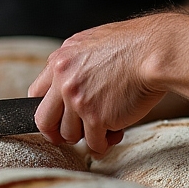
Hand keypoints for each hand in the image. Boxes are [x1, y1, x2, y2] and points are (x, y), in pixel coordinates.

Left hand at [28, 15, 173, 155]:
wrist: (153, 51)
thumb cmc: (131, 45)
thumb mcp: (91, 44)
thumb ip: (75, 64)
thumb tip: (69, 85)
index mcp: (60, 60)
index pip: (34, 93)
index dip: (45, 109)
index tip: (55, 118)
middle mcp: (64, 81)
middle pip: (43, 120)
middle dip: (55, 133)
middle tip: (70, 136)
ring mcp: (78, 100)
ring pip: (70, 135)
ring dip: (86, 136)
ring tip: (104, 127)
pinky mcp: (96, 118)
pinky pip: (93, 143)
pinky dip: (104, 143)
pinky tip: (115, 132)